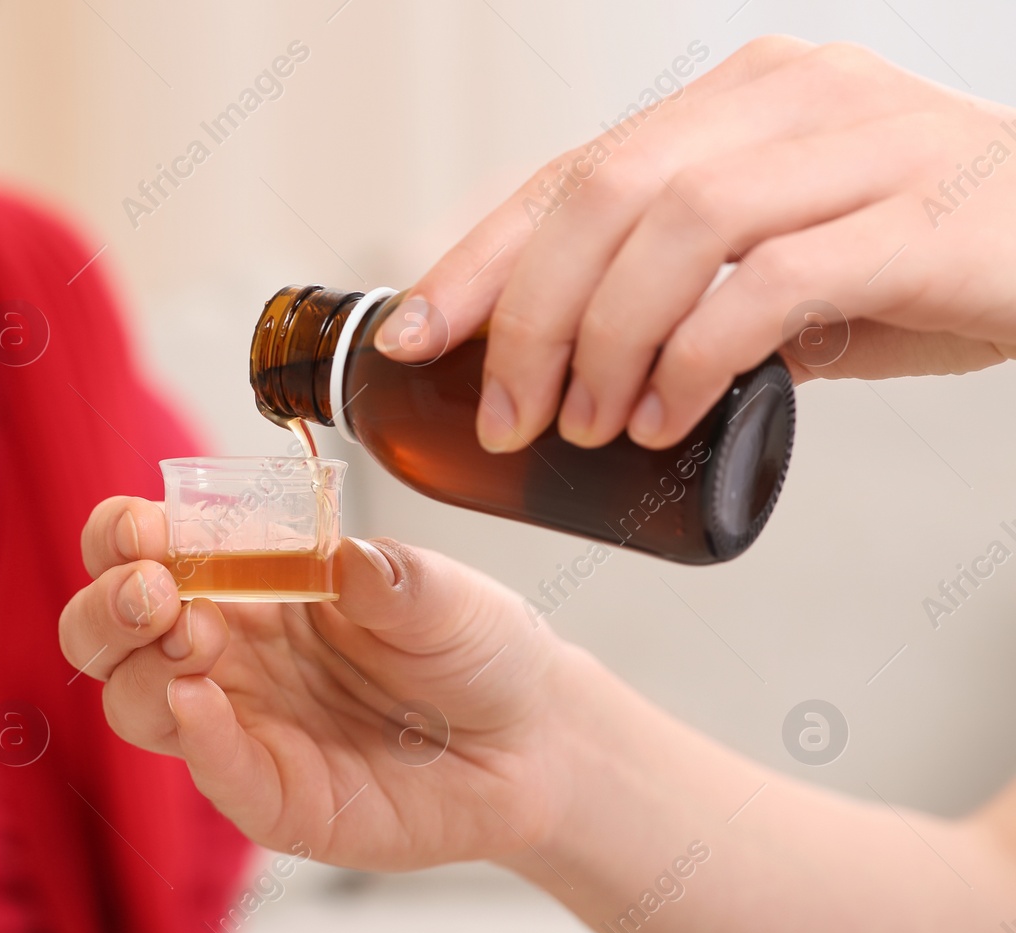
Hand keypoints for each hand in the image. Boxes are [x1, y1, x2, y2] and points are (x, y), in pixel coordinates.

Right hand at [57, 496, 569, 870]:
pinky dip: (197, 740)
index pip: (144, 550)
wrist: (531, 740)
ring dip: (140, 669)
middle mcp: (226, 651)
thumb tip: (339, 559)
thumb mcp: (442, 594)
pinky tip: (200, 702)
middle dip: (108, 607)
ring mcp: (241, 725)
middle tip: (155, 592)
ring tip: (192, 638)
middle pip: (106, 632)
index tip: (146, 530)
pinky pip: (213, 773)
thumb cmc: (471, 649)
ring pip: (133, 702)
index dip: (123, 536)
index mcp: (246, 581)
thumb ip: (390, 577)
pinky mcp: (274, 796)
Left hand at [374, 36, 1015, 452]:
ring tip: (583, 428)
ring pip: (676, 227)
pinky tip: (663, 418)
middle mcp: (790, 98)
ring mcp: (861, 146)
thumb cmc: (927, 253)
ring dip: (604, 341)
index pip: (575, 172)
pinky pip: (768, 285)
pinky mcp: (919, 219)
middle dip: (526, 315)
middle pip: (606, 192)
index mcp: (741, 99)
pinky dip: (692, 359)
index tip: (411, 337)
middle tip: (503, 415)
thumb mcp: (790, 249)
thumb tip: (579, 365)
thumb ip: (693, 283)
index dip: (479, 258)